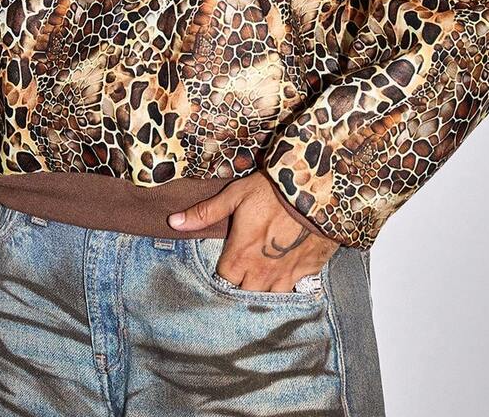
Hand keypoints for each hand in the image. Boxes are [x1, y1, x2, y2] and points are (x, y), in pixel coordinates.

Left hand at [167, 169, 339, 291]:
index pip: (224, 282)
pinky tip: (290, 271)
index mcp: (241, 256)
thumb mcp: (234, 196)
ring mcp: (287, 275)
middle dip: (243, 286)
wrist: (315, 191)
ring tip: (266, 275)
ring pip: (272, 297)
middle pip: (246, 295)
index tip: (226, 265)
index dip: (224, 274)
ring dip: (267, 289)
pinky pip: (297, 288)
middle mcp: (262, 273)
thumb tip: (173, 223)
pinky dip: (291, 282)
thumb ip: (204, 213)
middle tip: (245, 271)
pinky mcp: (309, 271)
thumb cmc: (271, 191)